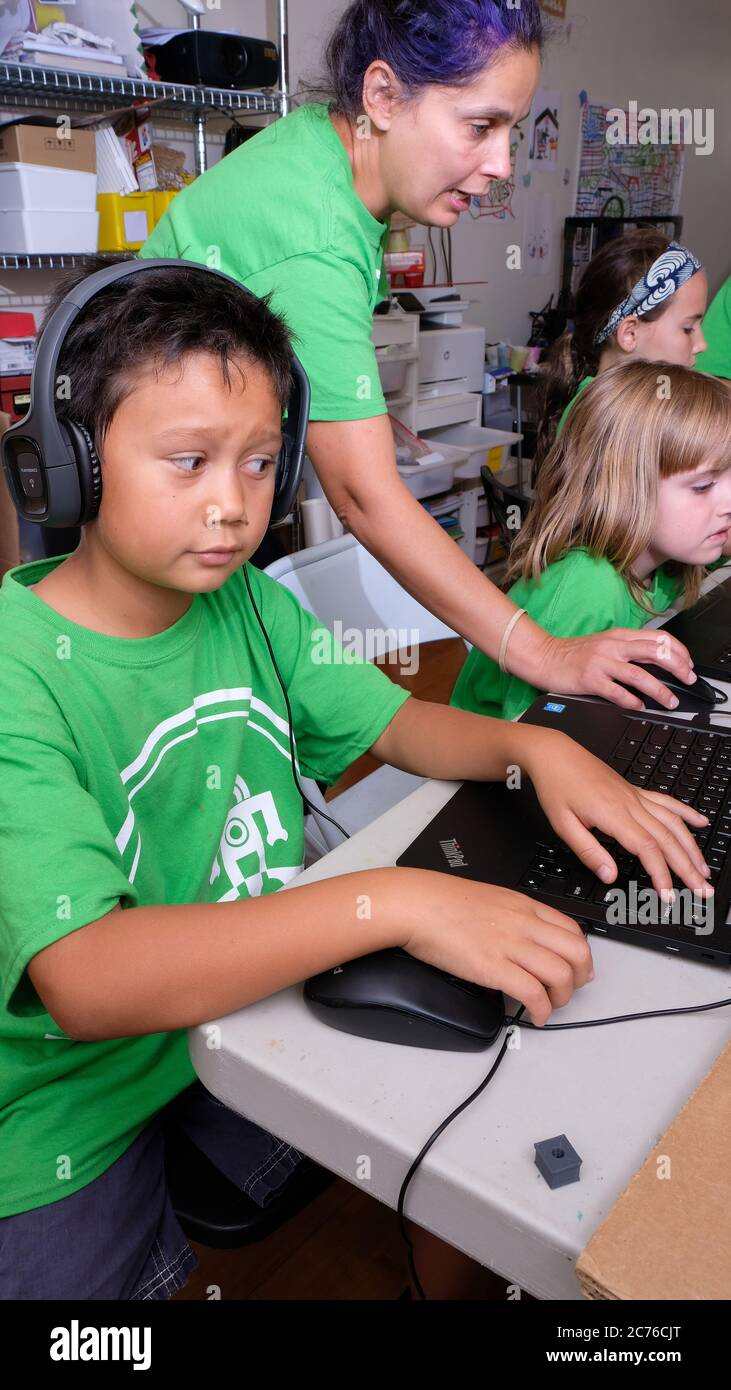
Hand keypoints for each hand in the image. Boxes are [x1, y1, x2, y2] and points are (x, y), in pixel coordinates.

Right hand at [402, 872, 592, 1026]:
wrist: (416, 904)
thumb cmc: (442, 902)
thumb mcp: (491, 899)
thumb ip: (512, 917)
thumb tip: (523, 941)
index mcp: (524, 906)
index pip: (572, 930)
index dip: (581, 956)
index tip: (577, 970)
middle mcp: (524, 924)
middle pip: (577, 952)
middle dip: (580, 978)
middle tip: (569, 991)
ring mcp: (510, 945)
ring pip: (561, 975)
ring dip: (563, 998)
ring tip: (549, 1006)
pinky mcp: (493, 967)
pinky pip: (533, 994)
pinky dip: (541, 1011)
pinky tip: (535, 1017)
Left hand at [522, 729, 711, 897]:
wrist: (555, 754)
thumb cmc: (556, 786)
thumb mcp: (563, 825)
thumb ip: (588, 852)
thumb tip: (610, 876)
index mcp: (613, 814)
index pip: (647, 849)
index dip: (661, 874)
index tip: (667, 895)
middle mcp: (630, 804)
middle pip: (668, 839)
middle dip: (687, 867)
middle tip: (701, 889)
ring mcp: (635, 796)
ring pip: (673, 822)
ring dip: (691, 846)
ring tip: (703, 868)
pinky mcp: (635, 790)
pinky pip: (667, 802)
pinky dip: (686, 812)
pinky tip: (701, 822)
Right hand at [540, 628, 695, 712]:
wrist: (544, 657)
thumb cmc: (574, 654)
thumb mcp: (605, 643)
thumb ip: (629, 650)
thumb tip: (657, 663)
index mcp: (620, 636)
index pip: (658, 638)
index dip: (679, 651)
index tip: (688, 665)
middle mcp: (613, 646)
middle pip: (655, 653)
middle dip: (678, 667)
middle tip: (688, 680)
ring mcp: (601, 663)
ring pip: (640, 675)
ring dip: (660, 691)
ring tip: (670, 702)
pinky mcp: (590, 679)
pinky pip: (617, 692)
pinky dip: (632, 701)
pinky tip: (639, 707)